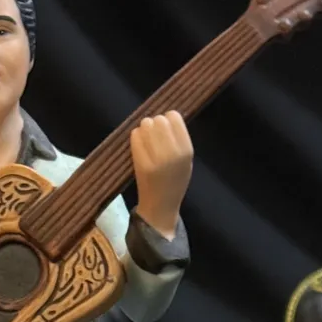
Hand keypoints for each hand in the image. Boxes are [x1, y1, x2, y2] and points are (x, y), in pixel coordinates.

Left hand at [130, 111, 192, 239]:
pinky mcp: (140, 162)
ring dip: (145, 129)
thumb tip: (166, 115)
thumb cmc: (175, 181)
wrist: (161, 206)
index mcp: (186, 150)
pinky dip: (136, 137)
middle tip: (154, 137)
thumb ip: (179, 139)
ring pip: (146, 124)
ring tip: (147, 142)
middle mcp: (172, 153)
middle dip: (155, 124)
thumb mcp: (186, 161)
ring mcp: (156, 158)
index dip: (168, 119)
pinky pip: (135, 136)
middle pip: (159, 119)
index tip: (166, 130)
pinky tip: (140, 147)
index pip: (174, 117)